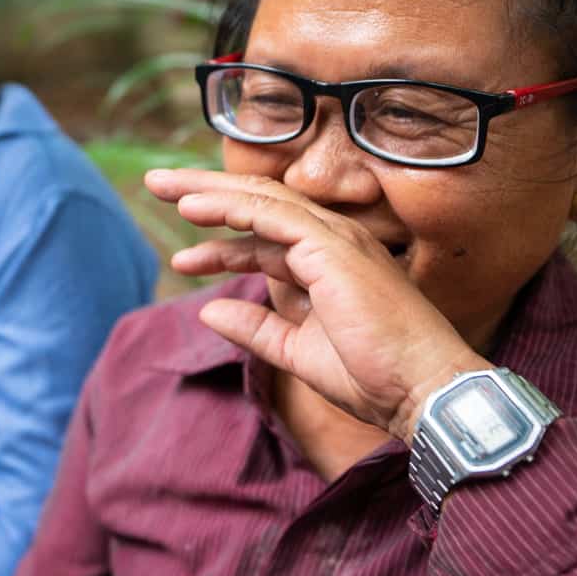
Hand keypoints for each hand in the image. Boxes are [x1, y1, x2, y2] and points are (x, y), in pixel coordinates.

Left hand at [146, 169, 487, 440]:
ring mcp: (334, 239)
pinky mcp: (331, 248)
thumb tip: (207, 313)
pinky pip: (272, 216)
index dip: (221, 240)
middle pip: (258, 202)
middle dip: (205, 191)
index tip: (182, 257)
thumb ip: (255, 329)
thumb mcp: (296, 351)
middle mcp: (332, 240)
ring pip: (260, 200)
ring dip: (208, 191)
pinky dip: (231, 208)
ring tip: (161, 187)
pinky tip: (194, 208)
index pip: (266, 234)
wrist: (419, 391)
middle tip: (156, 184)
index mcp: (327, 262)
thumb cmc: (373, 376)